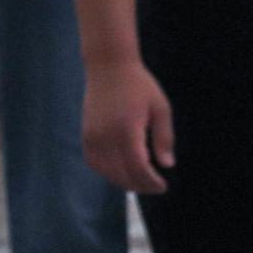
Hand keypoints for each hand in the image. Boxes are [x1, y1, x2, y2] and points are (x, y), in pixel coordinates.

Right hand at [82, 57, 175, 193]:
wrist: (108, 66)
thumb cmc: (139, 85)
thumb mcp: (160, 108)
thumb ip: (164, 138)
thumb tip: (167, 165)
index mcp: (128, 129)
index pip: (138, 167)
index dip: (150, 182)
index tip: (163, 186)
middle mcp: (107, 135)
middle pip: (122, 173)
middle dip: (140, 185)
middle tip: (154, 186)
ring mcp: (93, 135)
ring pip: (106, 171)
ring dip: (122, 181)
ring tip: (138, 180)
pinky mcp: (86, 133)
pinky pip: (93, 161)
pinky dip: (105, 171)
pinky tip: (119, 170)